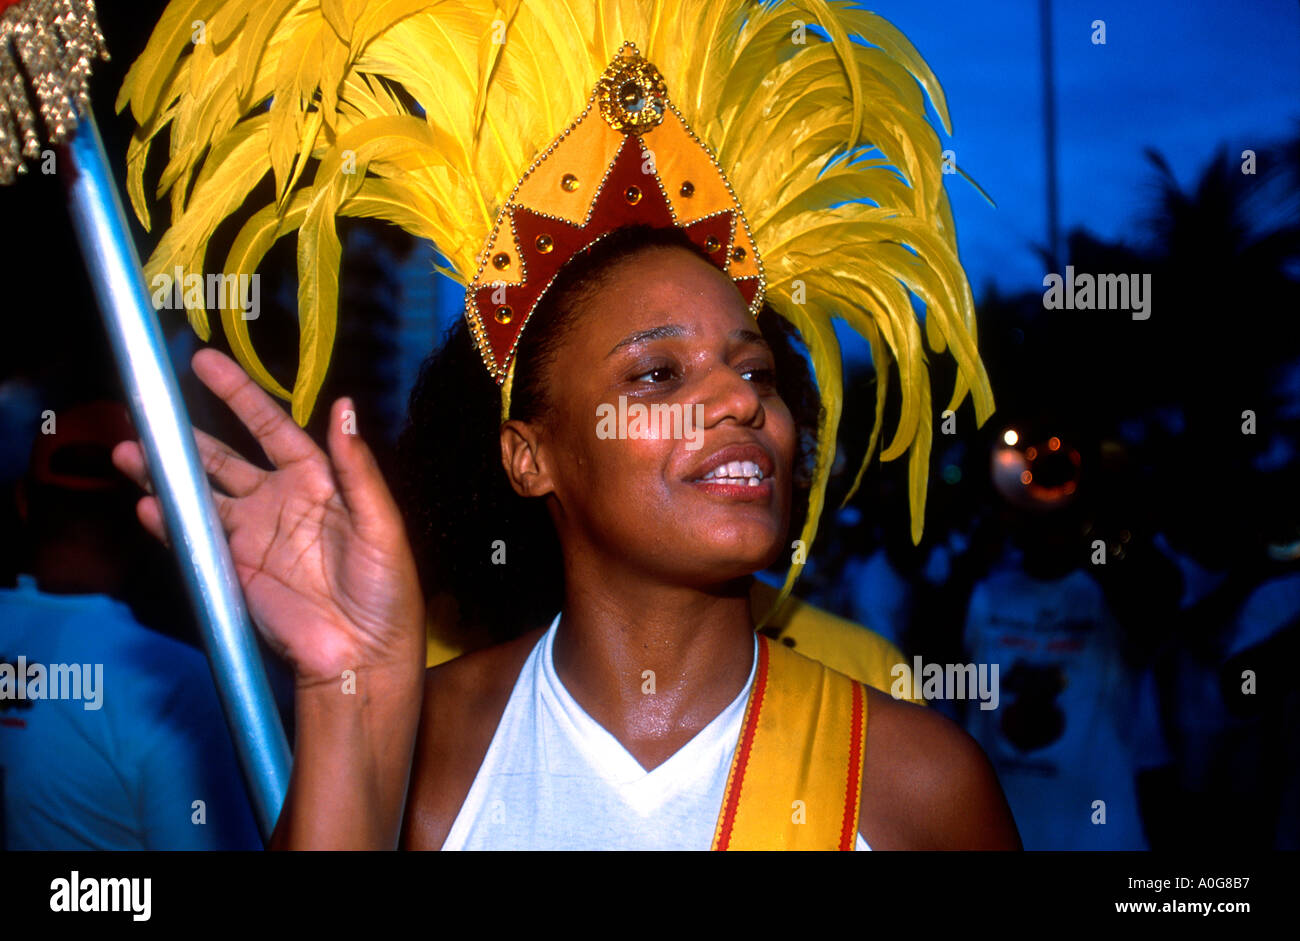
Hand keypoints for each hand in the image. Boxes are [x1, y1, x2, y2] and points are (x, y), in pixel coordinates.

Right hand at [112, 349, 425, 687]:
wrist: (364, 654)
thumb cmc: (387, 589)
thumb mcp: (381, 523)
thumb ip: (356, 467)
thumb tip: (343, 405)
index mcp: (316, 481)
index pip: (270, 427)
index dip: (238, 395)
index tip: (204, 363)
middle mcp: (278, 502)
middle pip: (222, 458)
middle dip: (185, 437)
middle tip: (146, 410)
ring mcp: (251, 537)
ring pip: (198, 495)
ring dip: (164, 474)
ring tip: (128, 452)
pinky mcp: (233, 572)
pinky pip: (193, 541)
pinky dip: (168, 524)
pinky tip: (149, 506)